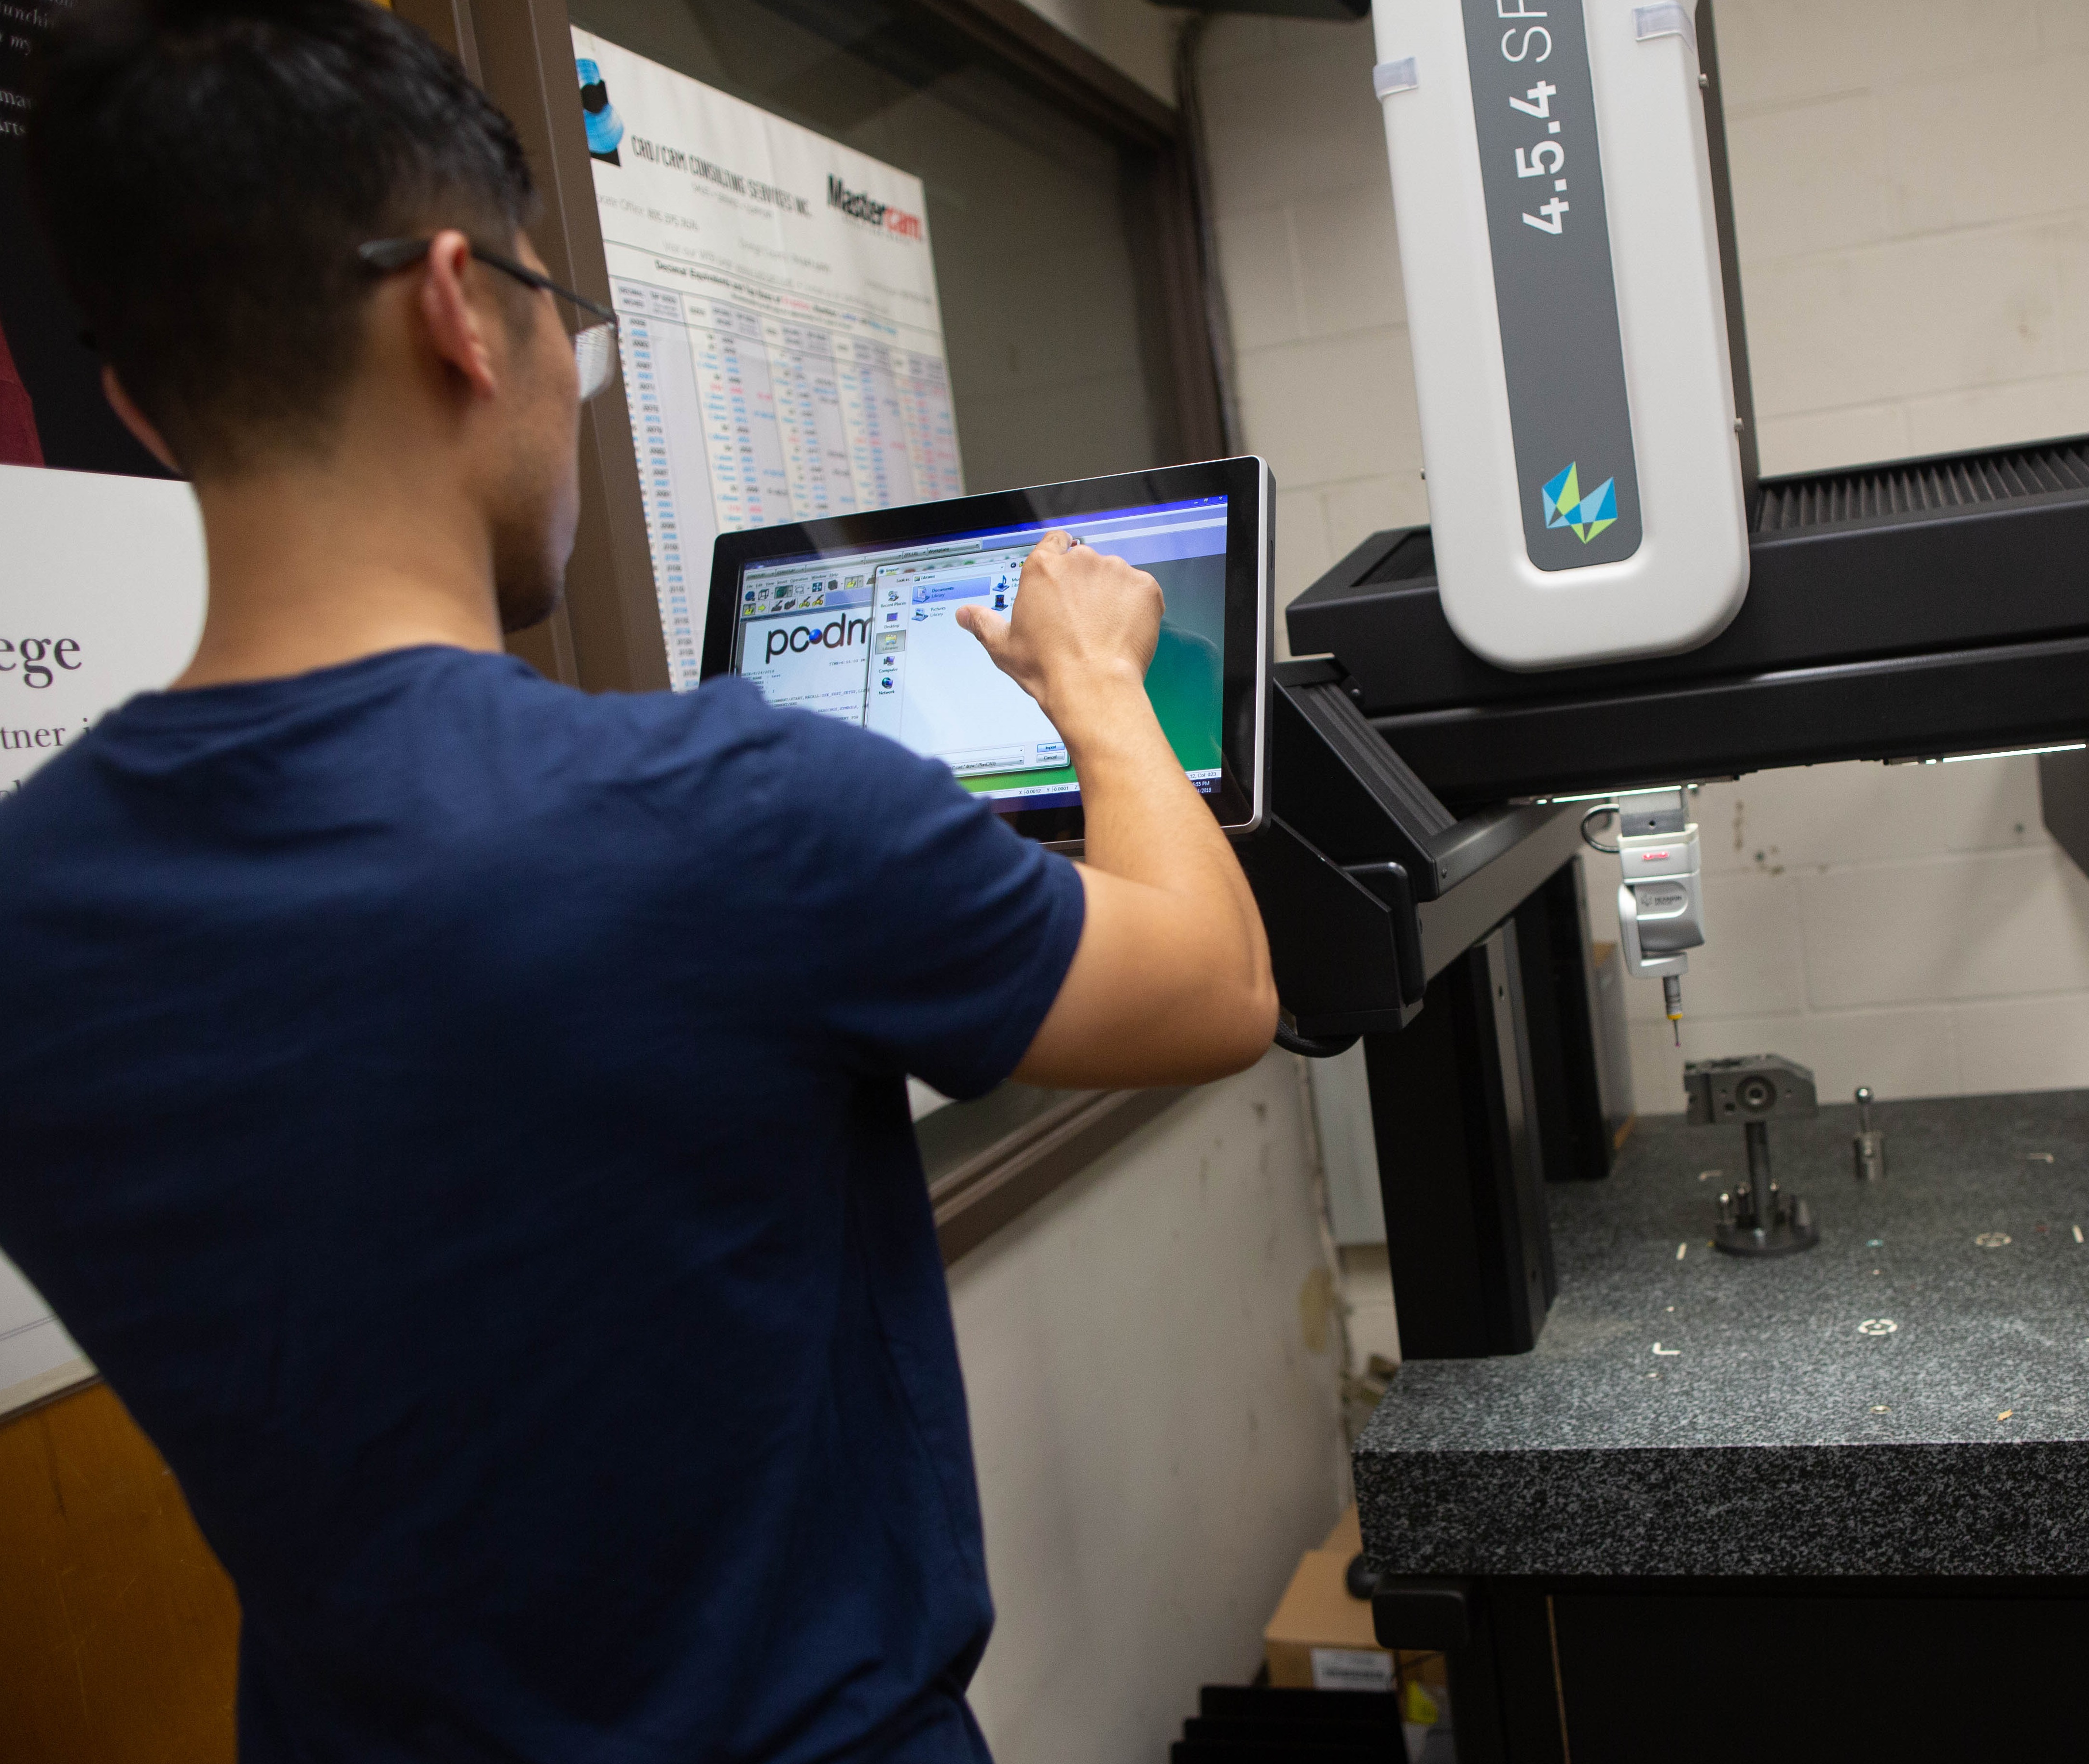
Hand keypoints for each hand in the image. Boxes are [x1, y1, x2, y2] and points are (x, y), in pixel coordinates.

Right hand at [955, 532, 1162, 736]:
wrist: (1093, 687)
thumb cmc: (1049, 668)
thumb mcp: (1004, 646)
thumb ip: (983, 623)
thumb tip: (966, 615)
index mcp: (1043, 567)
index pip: (1054, 543)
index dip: (1059, 562)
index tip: (1061, 583)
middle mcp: (1081, 560)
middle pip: (1085, 562)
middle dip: (1085, 586)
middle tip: (1081, 620)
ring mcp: (1116, 571)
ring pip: (1114, 576)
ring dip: (1111, 595)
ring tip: (1102, 630)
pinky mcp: (1145, 588)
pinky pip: (1141, 591)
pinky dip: (1136, 608)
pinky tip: (1123, 632)